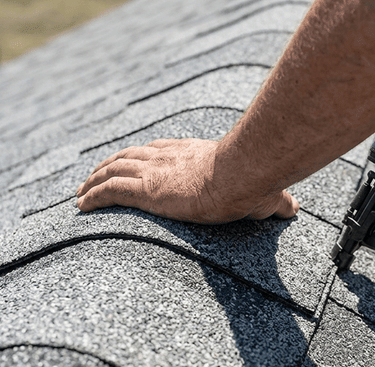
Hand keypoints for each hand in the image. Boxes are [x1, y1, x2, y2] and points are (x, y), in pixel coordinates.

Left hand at [76, 139, 298, 223]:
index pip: (157, 151)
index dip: (140, 157)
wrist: (243, 174)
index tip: (130, 164)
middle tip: (94, 177)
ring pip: (114, 170)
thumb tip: (293, 208)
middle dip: (109, 165)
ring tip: (81, 193)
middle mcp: (168, 158)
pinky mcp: (147, 190)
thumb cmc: (255, 180)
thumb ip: (275, 201)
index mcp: (192, 155)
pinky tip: (81, 205)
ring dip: (94, 180)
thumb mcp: (264, 193)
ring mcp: (155, 172)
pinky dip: (93, 196)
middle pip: (129, 156)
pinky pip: (110, 190)